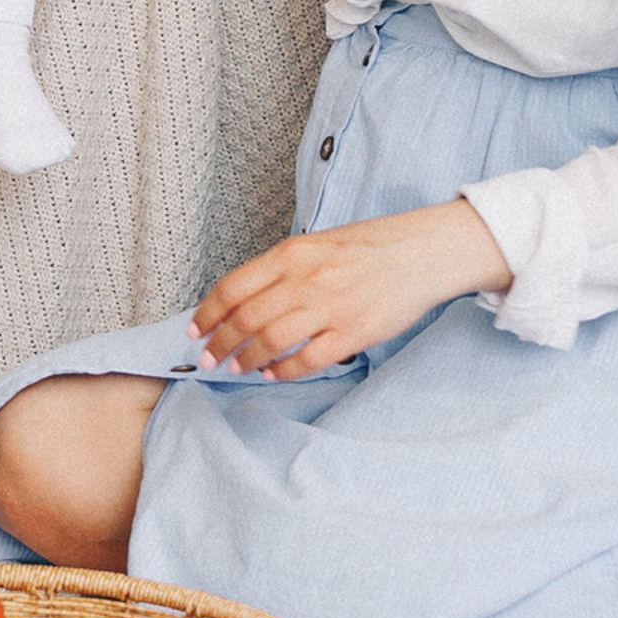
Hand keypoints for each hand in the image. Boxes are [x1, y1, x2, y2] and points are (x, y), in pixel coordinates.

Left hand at [187, 200, 513, 381]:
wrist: (422, 252)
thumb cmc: (370, 247)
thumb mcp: (318, 243)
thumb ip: (283, 267)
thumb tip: (244, 299)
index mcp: (293, 252)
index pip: (234, 286)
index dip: (207, 313)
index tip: (196, 330)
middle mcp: (306, 279)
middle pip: (246, 318)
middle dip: (220, 344)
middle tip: (208, 359)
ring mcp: (330, 307)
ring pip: (270, 342)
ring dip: (246, 360)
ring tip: (236, 368)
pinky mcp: (353, 333)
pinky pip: (306, 361)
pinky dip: (284, 372)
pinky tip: (275, 375)